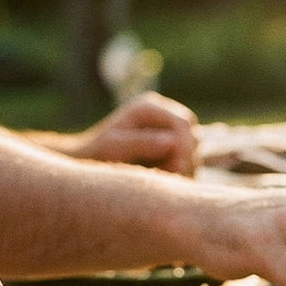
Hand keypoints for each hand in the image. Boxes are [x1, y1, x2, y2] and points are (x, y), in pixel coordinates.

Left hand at [70, 92, 199, 174]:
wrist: (90, 163)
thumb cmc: (97, 154)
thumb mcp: (113, 147)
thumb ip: (142, 143)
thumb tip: (173, 143)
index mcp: (149, 107)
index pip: (184, 123)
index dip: (184, 146)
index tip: (174, 168)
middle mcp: (163, 116)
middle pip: (194, 136)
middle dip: (185, 159)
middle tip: (166, 174)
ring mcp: (170, 132)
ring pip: (195, 152)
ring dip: (183, 168)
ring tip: (160, 176)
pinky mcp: (174, 148)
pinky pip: (191, 164)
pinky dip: (181, 173)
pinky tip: (163, 177)